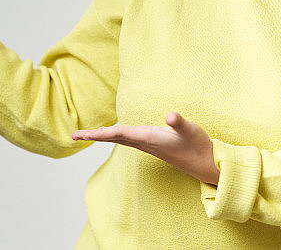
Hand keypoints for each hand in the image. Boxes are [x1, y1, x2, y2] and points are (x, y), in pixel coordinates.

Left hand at [72, 112, 219, 185]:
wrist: (207, 165)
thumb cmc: (198, 145)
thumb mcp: (190, 130)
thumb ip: (179, 122)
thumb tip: (170, 116)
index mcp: (149, 138)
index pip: (117, 134)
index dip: (98, 133)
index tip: (81, 134)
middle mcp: (145, 143)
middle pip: (114, 138)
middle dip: (94, 136)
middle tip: (74, 135)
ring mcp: (149, 146)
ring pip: (120, 139)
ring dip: (103, 136)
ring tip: (89, 133)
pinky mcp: (155, 146)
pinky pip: (129, 140)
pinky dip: (117, 135)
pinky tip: (116, 132)